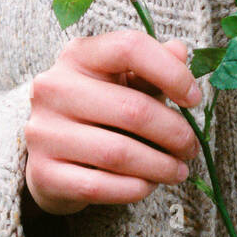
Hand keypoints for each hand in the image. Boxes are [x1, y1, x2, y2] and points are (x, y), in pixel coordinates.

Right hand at [24, 29, 202, 216]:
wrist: (48, 154)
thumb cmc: (94, 111)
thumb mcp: (120, 82)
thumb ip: (150, 67)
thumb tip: (180, 51)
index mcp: (77, 56)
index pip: (129, 48)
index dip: (171, 73)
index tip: (193, 99)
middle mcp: (54, 88)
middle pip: (132, 109)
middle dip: (173, 133)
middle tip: (190, 147)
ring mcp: (44, 131)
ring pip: (119, 153)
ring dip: (160, 166)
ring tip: (177, 170)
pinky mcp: (43, 173)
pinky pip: (100, 186)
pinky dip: (134, 188)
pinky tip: (148, 185)